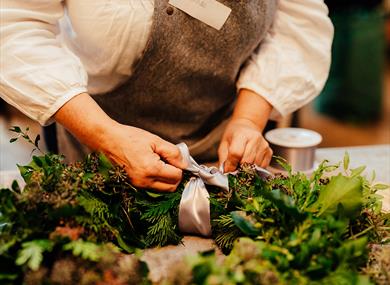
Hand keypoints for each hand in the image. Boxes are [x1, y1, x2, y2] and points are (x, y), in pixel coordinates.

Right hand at [55, 93, 185, 191]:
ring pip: (162, 189)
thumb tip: (184, 163)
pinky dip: (156, 179)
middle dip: (175, 176)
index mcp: (151, 169)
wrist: (107, 140)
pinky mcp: (133, 184)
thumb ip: (173, 153)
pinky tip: (152, 166)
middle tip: (171, 162)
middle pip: (171, 187)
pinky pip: (151, 187)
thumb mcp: (155, 141)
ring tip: (160, 163)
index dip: (180, 167)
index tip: (176, 159)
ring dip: (166, 179)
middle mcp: (144, 181)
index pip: (176, 176)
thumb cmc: (129, 138)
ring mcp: (138, 185)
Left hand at [218, 118, 271, 171]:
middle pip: (247, 161)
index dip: (231, 164)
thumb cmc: (233, 136)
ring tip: (242, 163)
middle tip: (235, 166)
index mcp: (242, 134)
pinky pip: (262, 167)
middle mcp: (255, 138)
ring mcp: (264, 145)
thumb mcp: (224, 145)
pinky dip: (255, 168)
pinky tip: (250, 162)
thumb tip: (227, 172)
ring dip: (247, 169)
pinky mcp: (269, 151)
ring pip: (255, 166)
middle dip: (239, 168)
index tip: (228, 168)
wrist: (246, 128)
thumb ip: (224, 159)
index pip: (236, 153)